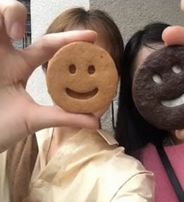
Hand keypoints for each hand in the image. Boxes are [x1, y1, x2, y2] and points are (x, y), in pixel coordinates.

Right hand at [0, 0, 98, 151]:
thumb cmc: (2, 128)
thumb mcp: (35, 119)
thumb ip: (65, 117)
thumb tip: (96, 122)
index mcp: (20, 66)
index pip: (48, 45)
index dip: (69, 39)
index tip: (92, 36)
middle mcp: (5, 55)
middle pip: (12, 18)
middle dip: (17, 14)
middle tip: (22, 33)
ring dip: (3, 15)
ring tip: (13, 32)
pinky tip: (5, 33)